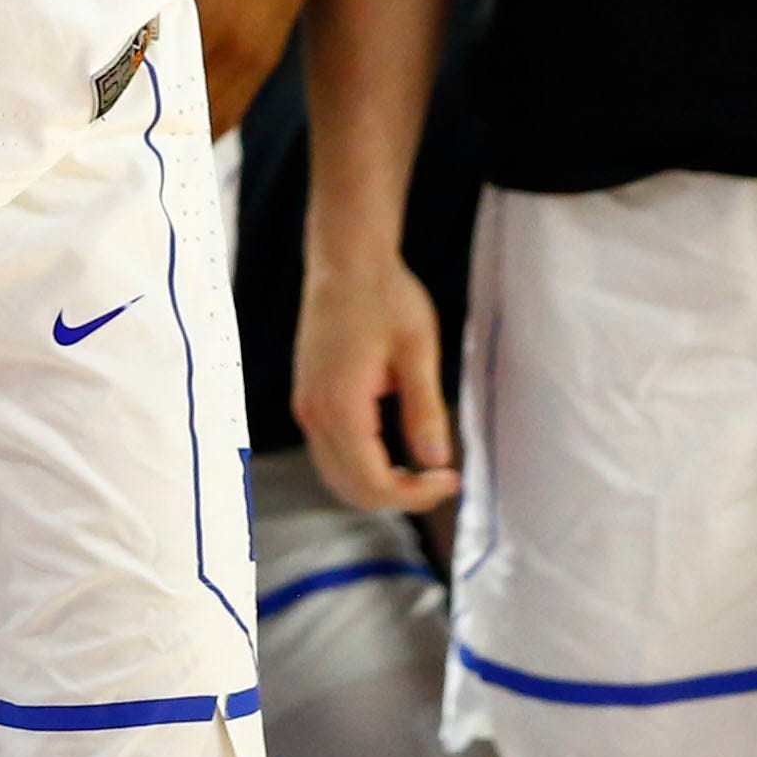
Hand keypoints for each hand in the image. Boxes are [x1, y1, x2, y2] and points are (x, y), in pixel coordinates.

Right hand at [293, 243, 457, 511]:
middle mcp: (313, 412)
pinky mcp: (307, 398)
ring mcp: (305, 406)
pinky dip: (360, 466)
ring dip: (378, 484)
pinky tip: (392, 453)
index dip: (414, 495)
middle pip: (351, 488)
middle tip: (442, 477)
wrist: (346, 261)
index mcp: (341, 405)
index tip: (451, 478)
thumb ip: (424, 409)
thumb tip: (436, 460)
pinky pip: (329, 452)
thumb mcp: (417, 350)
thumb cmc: (385, 297)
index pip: (372, 482)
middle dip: (398, 495)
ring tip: (422, 470)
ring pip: (336, 475)